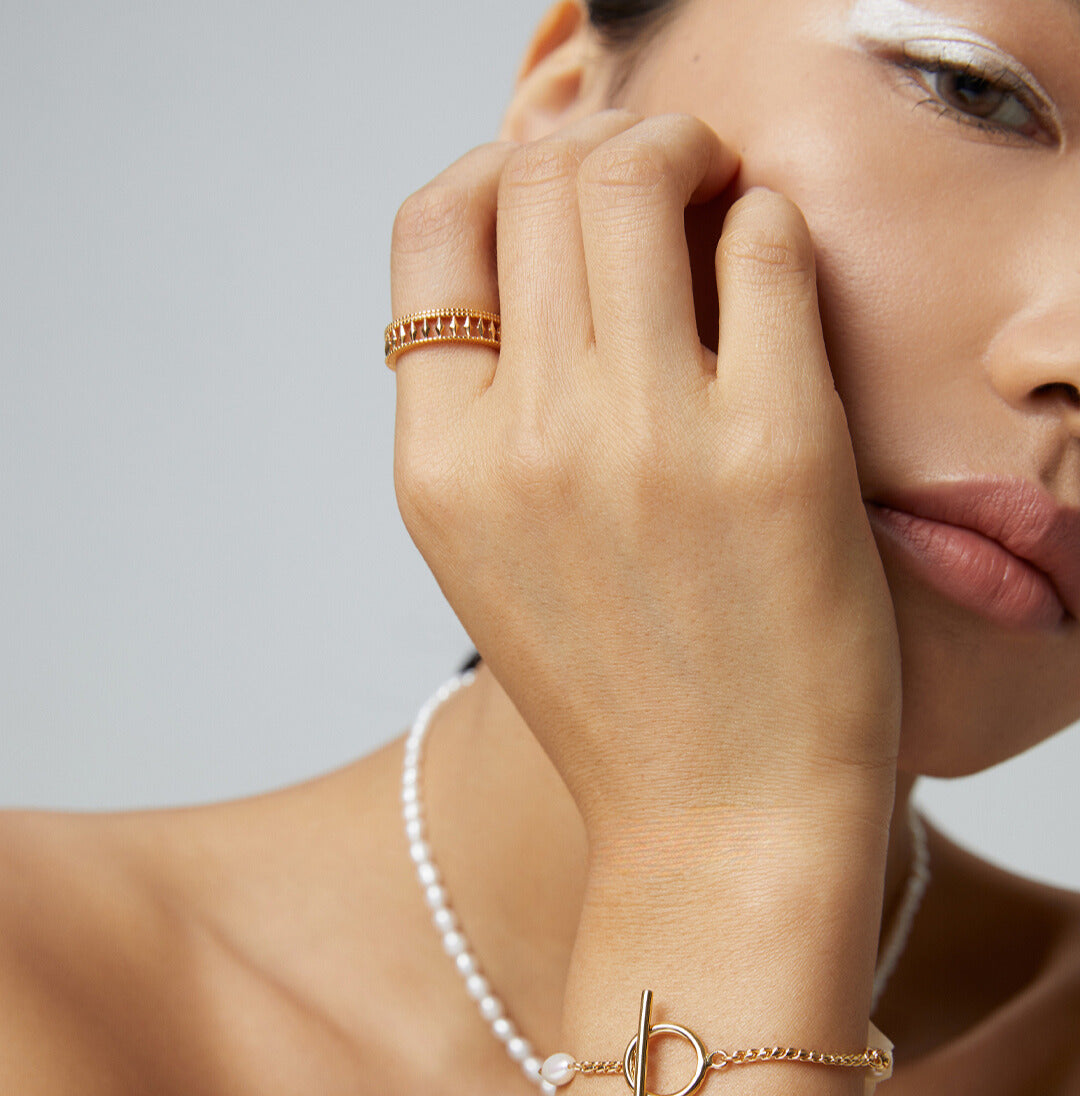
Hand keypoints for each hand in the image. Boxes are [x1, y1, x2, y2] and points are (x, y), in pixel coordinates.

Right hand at [390, 111, 901, 837]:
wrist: (719, 821)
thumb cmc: (619, 694)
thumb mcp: (492, 557)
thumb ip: (488, 411)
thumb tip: (542, 249)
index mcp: (439, 467)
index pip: (431, 228)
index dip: (498, 177)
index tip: (557, 191)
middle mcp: (526, 441)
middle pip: (538, 179)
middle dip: (604, 149)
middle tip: (661, 178)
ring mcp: (647, 438)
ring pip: (638, 178)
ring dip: (687, 153)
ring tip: (718, 193)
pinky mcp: (776, 445)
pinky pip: (763, 243)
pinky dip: (766, 221)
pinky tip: (771, 269)